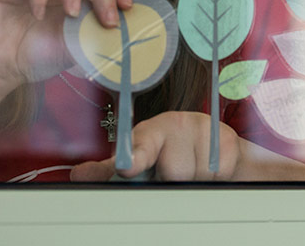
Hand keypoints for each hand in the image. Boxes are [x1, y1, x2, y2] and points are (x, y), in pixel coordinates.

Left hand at [70, 111, 241, 181]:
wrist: (214, 143)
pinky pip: (220, 172)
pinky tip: (210, 166)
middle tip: (174, 171)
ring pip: (199, 174)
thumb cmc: (169, 151)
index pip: (141, 145)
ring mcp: (202, 128)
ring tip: (193, 168)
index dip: (135, 157)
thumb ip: (108, 170)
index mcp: (148, 132)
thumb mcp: (140, 158)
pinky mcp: (226, 136)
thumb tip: (77, 174)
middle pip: (175, 172)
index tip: (127, 167)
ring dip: (197, 180)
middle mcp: (175, 124)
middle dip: (175, 179)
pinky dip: (217, 177)